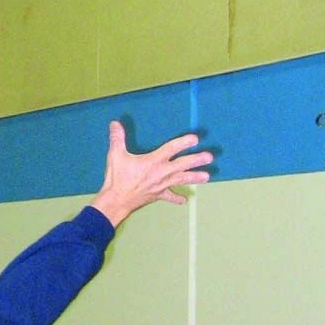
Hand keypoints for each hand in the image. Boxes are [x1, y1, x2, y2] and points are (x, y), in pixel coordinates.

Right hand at [90, 121, 212, 227]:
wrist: (117, 201)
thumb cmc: (117, 178)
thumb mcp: (116, 155)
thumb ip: (117, 138)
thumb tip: (115, 123)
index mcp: (153, 162)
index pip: (171, 149)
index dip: (183, 143)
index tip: (195, 139)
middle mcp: (161, 173)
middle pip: (182, 165)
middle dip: (197, 160)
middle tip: (210, 157)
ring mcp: (161, 185)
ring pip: (181, 180)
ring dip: (194, 178)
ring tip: (207, 176)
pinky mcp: (157, 195)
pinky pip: (169, 196)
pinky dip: (176, 198)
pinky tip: (185, 200)